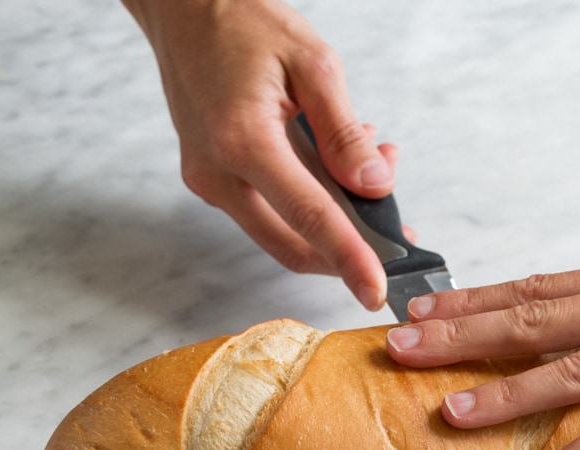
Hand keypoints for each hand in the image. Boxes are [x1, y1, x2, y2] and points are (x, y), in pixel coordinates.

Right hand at [124, 0, 397, 309]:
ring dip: (334, 218)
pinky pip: (268, 208)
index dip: (349, 260)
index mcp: (242, 140)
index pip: (308, 218)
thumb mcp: (313, 63)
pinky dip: (309, 200)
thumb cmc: (243, 23)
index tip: (377, 292)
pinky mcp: (211, 177)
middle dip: (350, 246)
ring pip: (282, 232)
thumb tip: (374, 187)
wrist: (184, 8)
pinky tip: (335, 164)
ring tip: (370, 166)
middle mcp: (217, 171)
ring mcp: (209, 179)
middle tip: (395, 222)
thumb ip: (344, 132)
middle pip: (293, 244)